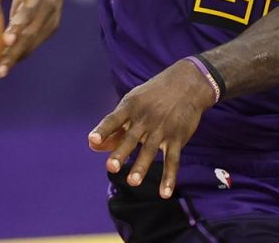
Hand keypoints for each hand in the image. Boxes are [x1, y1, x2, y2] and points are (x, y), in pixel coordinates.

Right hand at [0, 0, 68, 77]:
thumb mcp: (29, 12)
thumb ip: (18, 30)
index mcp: (47, 24)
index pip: (30, 45)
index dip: (15, 59)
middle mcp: (47, 10)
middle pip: (30, 35)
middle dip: (15, 53)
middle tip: (0, 69)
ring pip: (28, 11)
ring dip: (17, 27)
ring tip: (5, 40)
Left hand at [89, 59, 216, 198]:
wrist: (186, 85)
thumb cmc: (152, 96)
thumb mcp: (132, 104)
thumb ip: (114, 127)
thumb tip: (93, 146)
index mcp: (130, 106)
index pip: (113, 119)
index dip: (103, 130)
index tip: (91, 140)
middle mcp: (145, 118)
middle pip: (131, 137)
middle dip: (121, 152)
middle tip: (111, 167)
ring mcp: (162, 128)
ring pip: (150, 150)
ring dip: (141, 166)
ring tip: (132, 181)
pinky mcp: (177, 138)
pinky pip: (173, 160)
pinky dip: (169, 177)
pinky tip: (164, 193)